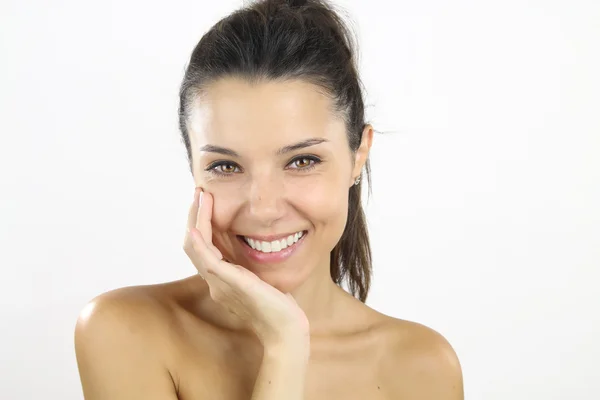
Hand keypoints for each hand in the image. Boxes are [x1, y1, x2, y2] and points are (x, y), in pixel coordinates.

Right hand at [182, 188, 309, 345]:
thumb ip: (254, 267)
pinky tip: (198, 224)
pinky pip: (206, 258)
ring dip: (196, 219)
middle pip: (193, 244)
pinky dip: (200, 239)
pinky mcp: (228, 282)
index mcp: (222, 280)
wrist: (285, 330)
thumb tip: (260, 248)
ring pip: (195, 246)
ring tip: (201, 197)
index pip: (203, 247)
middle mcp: (215, 282)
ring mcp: (219, 283)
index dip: (202, 223)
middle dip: (195, 216)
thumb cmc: (280, 308)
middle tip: (199, 192)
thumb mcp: (264, 281)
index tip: (207, 201)